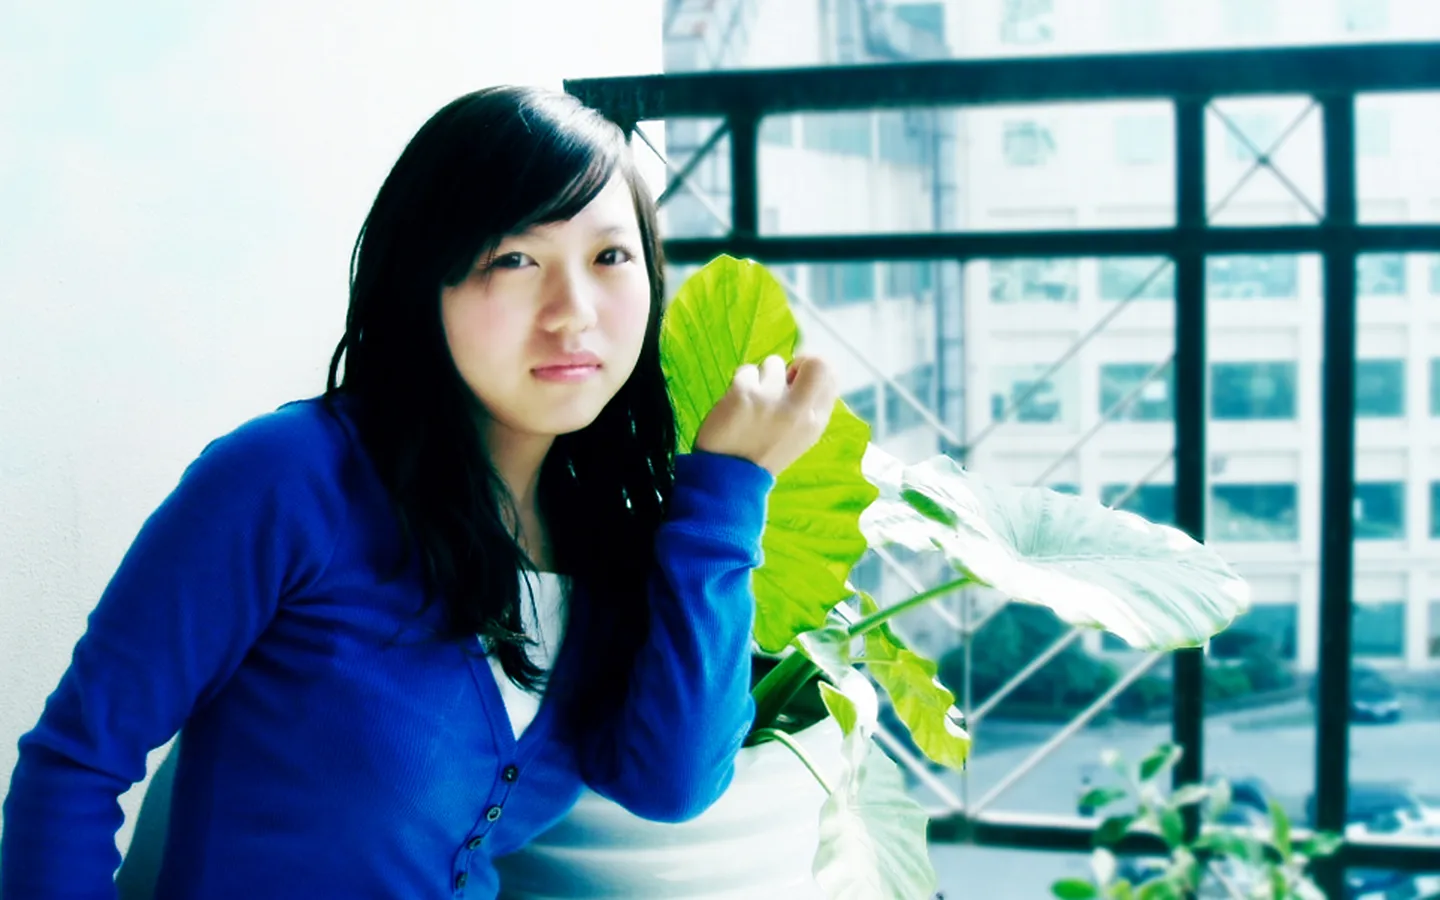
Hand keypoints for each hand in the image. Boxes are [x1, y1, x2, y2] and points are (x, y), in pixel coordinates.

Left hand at [694, 354, 837, 475]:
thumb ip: (807, 407)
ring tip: (752, 401)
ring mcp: (770, 400)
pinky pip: (747, 370)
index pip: (831, 375)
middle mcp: (798, 409)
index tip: (796, 379)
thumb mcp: (799, 436)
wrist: (728, 478)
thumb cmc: (763, 454)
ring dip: (762, 377)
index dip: (812, 370)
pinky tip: (735, 404)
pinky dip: (740, 383)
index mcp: (815, 422)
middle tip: (782, 376)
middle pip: (816, 362)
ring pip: (773, 363)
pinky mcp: (743, 393)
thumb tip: (800, 373)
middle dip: (799, 361)